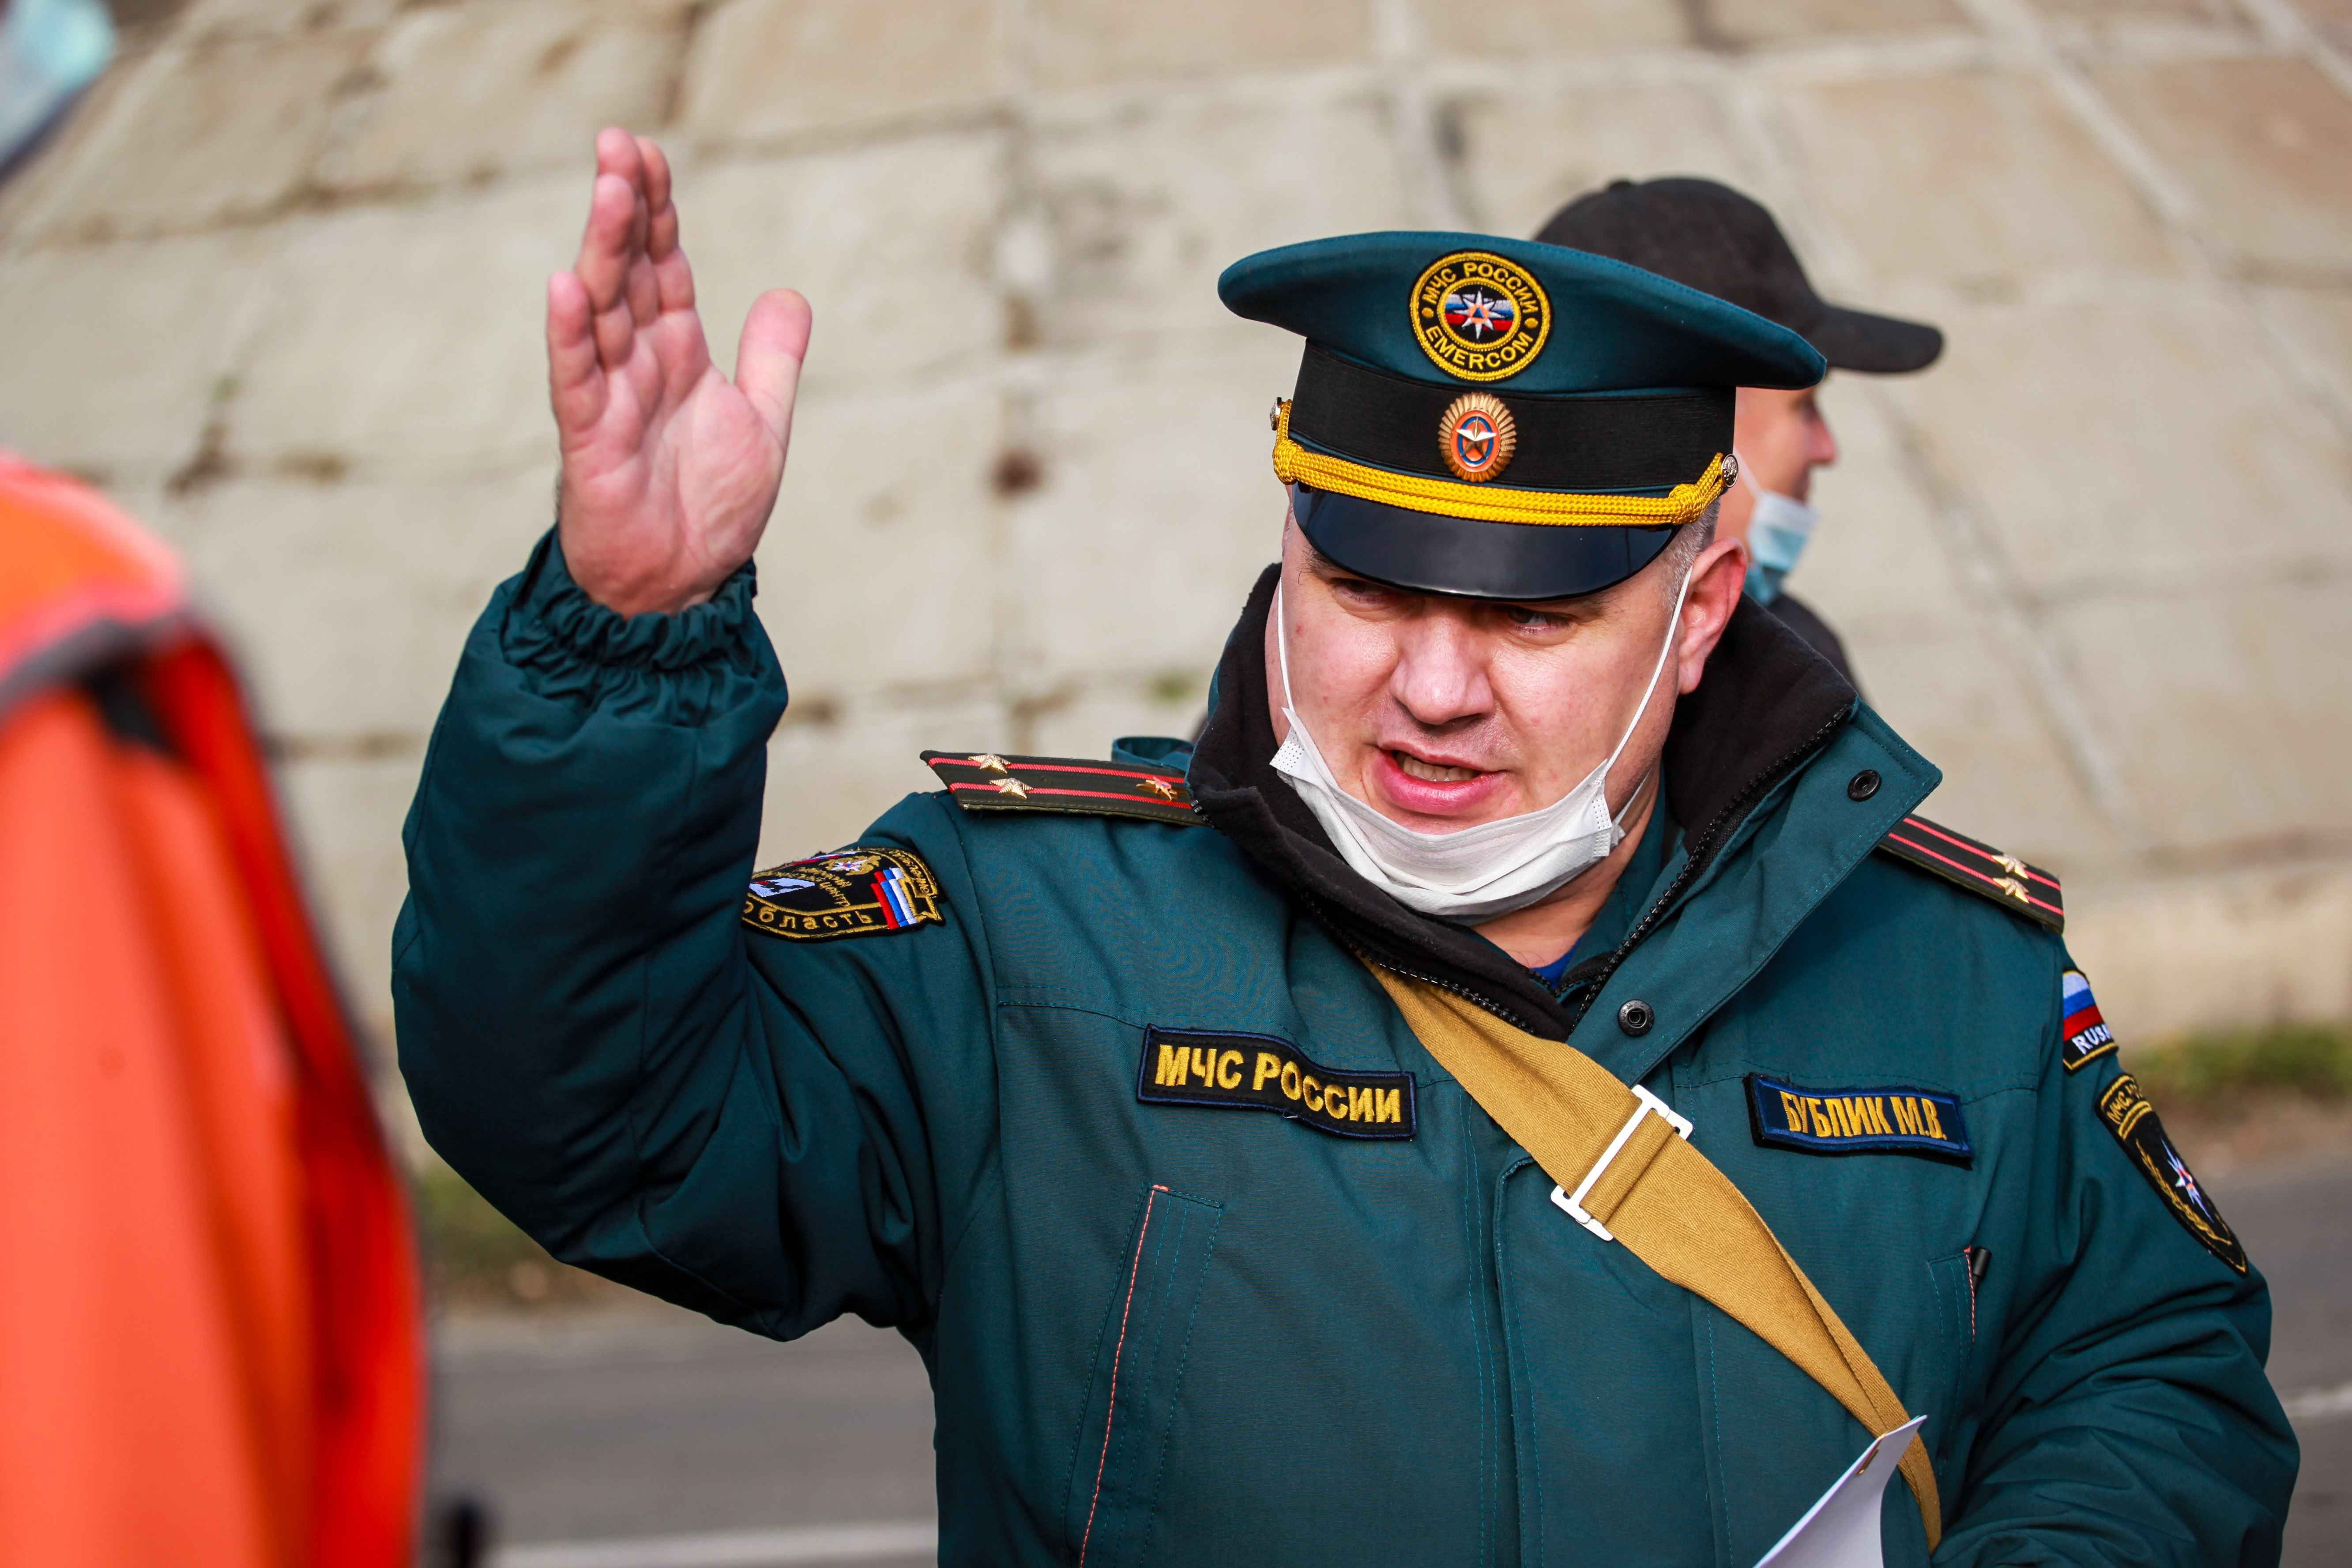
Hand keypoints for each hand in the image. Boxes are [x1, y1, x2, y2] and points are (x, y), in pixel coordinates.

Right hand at [548, 128, 811, 616]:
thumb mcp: (763, 424)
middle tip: (619, 141)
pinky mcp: (590, 442)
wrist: (685, 589)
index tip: (648, 151)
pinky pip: (576, 381)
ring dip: (603, 249)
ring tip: (610, 188)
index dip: (658, 210)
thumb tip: (790, 293)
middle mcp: (636, 365)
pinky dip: (570, 336)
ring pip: (599, 311)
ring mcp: (608, 399)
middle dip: (625, 208)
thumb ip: (773, 360)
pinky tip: (565, 288)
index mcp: (676, 354)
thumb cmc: (710, 510)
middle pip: (626, 272)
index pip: (664, 265)